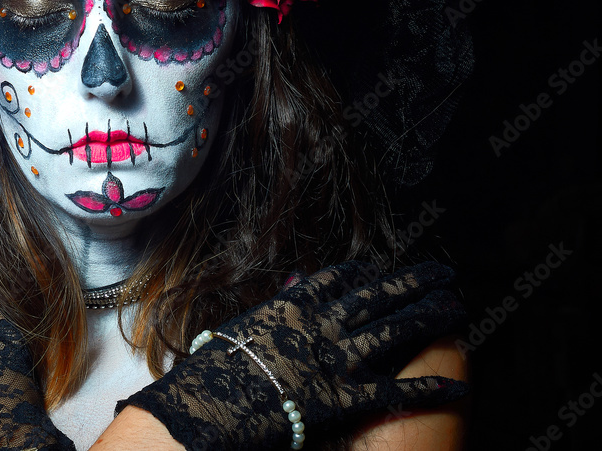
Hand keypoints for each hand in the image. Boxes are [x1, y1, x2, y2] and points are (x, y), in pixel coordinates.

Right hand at [118, 261, 468, 449]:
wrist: (213, 403)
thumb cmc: (217, 369)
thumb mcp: (241, 325)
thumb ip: (274, 307)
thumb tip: (293, 285)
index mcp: (295, 304)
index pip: (339, 278)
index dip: (366, 271)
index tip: (381, 267)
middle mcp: (323, 323)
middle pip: (378, 295)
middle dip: (413, 282)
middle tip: (443, 271)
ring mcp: (338, 358)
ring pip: (395, 330)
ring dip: (430, 317)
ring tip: (457, 306)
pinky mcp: (347, 396)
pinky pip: (395, 390)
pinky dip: (427, 388)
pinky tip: (456, 384)